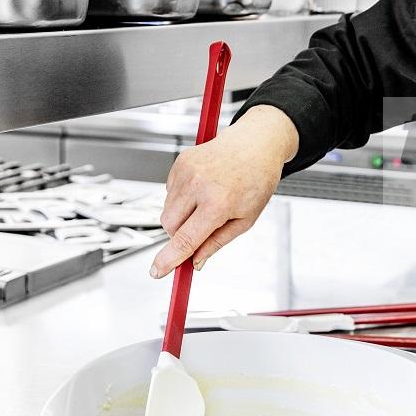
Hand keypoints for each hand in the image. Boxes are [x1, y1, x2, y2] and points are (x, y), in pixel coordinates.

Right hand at [150, 105, 299, 277]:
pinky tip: (203, 188)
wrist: (257, 144)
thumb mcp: (246, 219)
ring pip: (167, 211)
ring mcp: (186, 171)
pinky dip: (182, 198)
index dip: (169, 259)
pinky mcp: (180, 162)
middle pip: (169, 227)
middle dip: (180, 236)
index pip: (185, 239)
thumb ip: (217, 242)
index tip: (158, 271)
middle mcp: (199, 185)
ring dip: (181, 216)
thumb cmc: (257, 179)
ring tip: (208, 203)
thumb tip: (196, 261)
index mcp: (219, 202)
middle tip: (202, 229)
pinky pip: (170, 193)